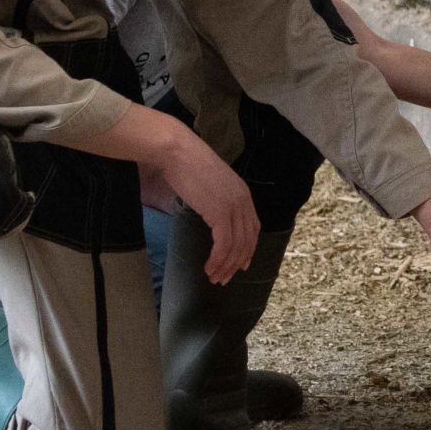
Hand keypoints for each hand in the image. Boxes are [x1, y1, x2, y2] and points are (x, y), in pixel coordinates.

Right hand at [87, 104, 259, 281]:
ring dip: (225, 266)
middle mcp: (243, 201)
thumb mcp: (210, 183)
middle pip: (247, 241)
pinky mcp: (220, 213)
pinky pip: (224, 245)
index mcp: (243, 193)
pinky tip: (208, 268)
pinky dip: (217, 260)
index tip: (240, 265)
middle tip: (223, 278)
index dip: (248, 249)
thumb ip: (217, 199)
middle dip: (236, 263)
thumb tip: (212, 217)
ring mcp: (234, 207)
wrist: (177, 151)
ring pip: (236, 246)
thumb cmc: (187, 164)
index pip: (253, 228)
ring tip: (213, 277)